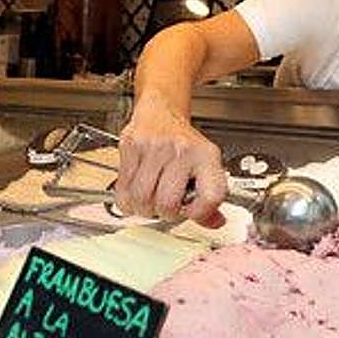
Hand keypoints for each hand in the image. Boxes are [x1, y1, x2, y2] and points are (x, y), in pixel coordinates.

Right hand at [115, 92, 226, 226]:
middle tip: (166, 206)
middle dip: (164, 214)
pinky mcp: (131, 147)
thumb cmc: (184, 145)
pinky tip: (137, 191)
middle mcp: (182, 150)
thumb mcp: (206, 167)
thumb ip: (210, 198)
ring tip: (151, 198)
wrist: (161, 114)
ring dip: (144, 209)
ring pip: (142, 200)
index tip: (192, 212)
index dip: (200, 213)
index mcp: (207, 157)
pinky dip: (128, 201)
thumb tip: (215, 223)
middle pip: (167, 204)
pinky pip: (123, 191)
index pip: (211, 196)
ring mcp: (155, 148)